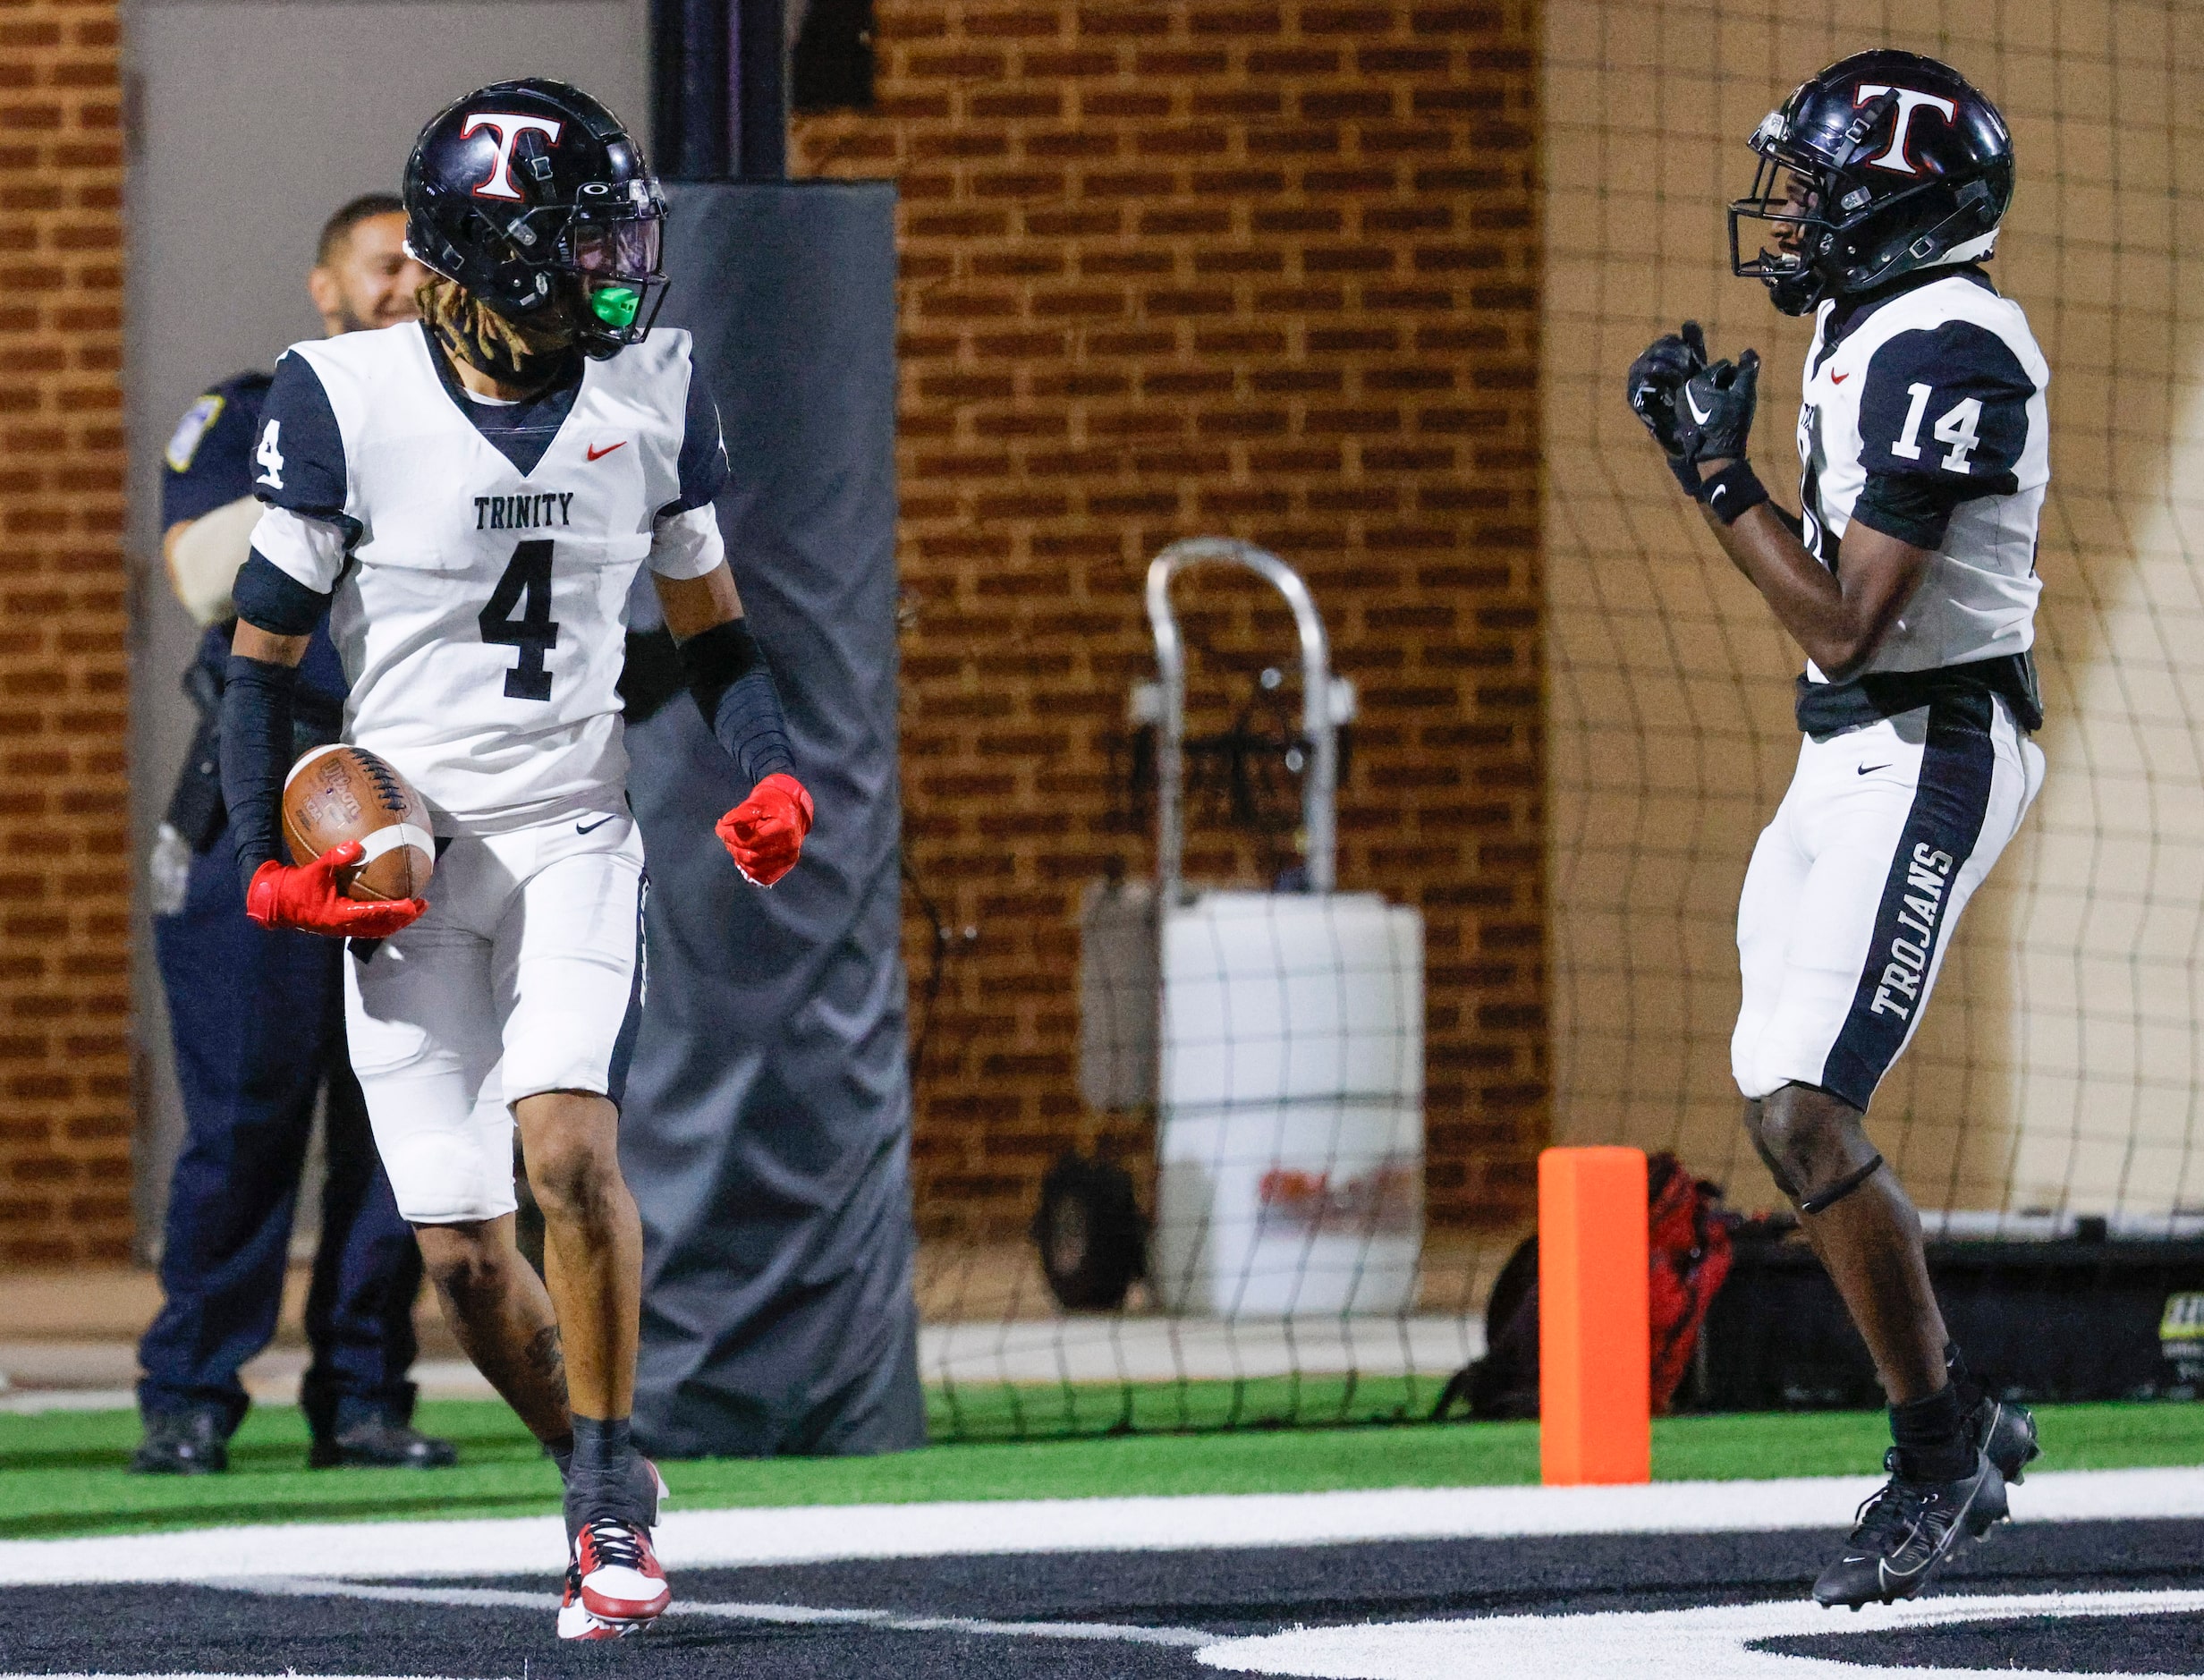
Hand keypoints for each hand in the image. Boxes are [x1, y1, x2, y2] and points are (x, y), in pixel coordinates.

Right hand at [246, 840, 426, 937]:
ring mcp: (342, 928)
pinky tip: (390, 909)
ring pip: (377, 928)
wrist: (274, 904)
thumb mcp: (314, 870)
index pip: (375, 915)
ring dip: (396, 920)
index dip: (396, 911)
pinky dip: (383, 918)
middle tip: (423, 904)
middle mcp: (344, 926)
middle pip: (383, 926)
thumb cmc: (294, 888)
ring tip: (414, 908)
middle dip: (404, 917)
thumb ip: (335, 858)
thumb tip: (356, 844)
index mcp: (341, 916)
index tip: (413, 904)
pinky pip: (368, 925)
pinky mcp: (339, 926)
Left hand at [715, 772, 813, 886]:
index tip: (721, 828)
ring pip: (755, 868)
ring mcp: (789, 857)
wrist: (791, 806)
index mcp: (784, 828)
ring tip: (734, 845)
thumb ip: (741, 813)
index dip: (731, 836)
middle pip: (751, 857)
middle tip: (725, 836)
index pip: (750, 841)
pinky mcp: (786, 865)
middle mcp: (789, 845)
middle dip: (733, 847)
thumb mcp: (757, 801)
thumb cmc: (773, 802)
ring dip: (739, 858)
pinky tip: (744, 856)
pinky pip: (763, 876)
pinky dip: (749, 869)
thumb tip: (725, 823)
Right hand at [1625, 320, 1708, 456]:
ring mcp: (1636, 382)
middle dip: (1674, 357)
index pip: (1667, 341)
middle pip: (1656, 350)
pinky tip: (1671, 390)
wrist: (1687, 432)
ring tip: (1680, 379)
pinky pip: (1641, 383)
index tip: (1692, 359)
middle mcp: (1642, 366)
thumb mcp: (1695, 368)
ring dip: (1666, 369)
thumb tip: (1688, 323)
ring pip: (1647, 364)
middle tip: (1687, 369)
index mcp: (1657, 356)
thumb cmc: (1691, 399)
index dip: (1681, 347)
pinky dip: (1657, 384)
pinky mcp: (1634, 398)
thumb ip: (1693, 345)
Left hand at [1675, 349, 1760, 469]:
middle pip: (1712, 379)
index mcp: (1695, 381)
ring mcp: (1680, 405)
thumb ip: (1747, 371)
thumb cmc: (1730, 424)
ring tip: (1725, 412)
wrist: (1716, 456)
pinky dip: (1708, 407)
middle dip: (1725, 387)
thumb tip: (1749, 351)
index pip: (1723, 367)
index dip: (1736, 378)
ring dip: (1717, 396)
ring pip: (1706, 391)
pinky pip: (1699, 404)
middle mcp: (1683, 390)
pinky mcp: (1681, 417)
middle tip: (1732, 404)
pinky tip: (1716, 419)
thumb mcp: (1743, 395)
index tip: (1737, 394)